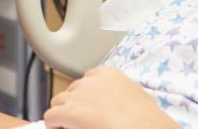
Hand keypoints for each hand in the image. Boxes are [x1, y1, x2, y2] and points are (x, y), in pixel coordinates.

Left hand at [43, 66, 179, 128]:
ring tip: (72, 127)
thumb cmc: (146, 121)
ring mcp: (79, 95)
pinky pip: (51, 116)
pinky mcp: (69, 112)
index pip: (87, 80)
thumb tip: (108, 108)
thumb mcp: (133, 98)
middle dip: (74, 105)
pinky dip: (54, 125)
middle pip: (71, 90)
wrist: (146, 128)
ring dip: (63, 114)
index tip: (90, 108)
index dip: (86, 98)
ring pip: (58, 102)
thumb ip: (116, 96)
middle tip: (82, 121)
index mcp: (108, 74)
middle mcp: (90, 81)